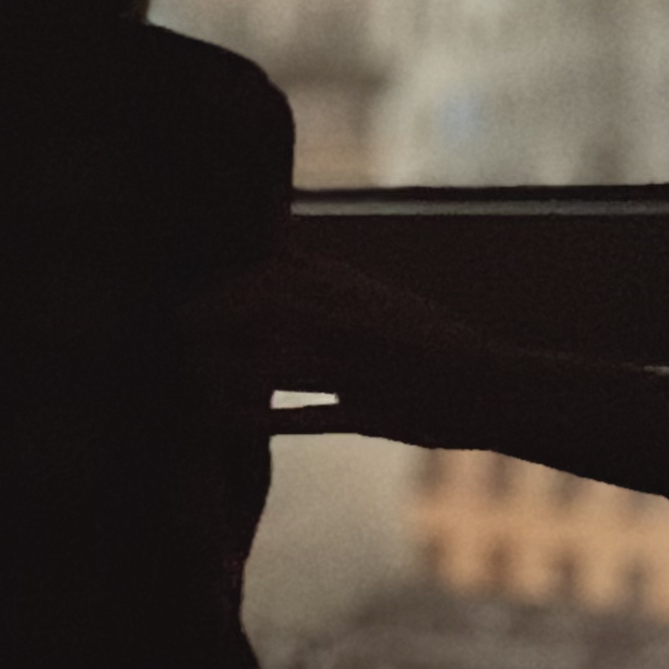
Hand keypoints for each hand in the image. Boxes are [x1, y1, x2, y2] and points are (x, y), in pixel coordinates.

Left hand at [195, 251, 509, 444]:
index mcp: (359, 293)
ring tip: (187, 368)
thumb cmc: (431, 342)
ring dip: (231, 367)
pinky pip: (308, 417)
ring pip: (283, 365)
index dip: (234, 281)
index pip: (282, 274)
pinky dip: (264, 417)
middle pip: (272, 313)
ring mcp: (363, 373)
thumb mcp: (382, 298)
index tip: (198, 289)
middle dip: (220, 317)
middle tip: (175, 324)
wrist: (493, 388)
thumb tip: (277, 249)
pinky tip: (224, 420)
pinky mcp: (370, 416)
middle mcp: (356, 327)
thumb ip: (330, 277)